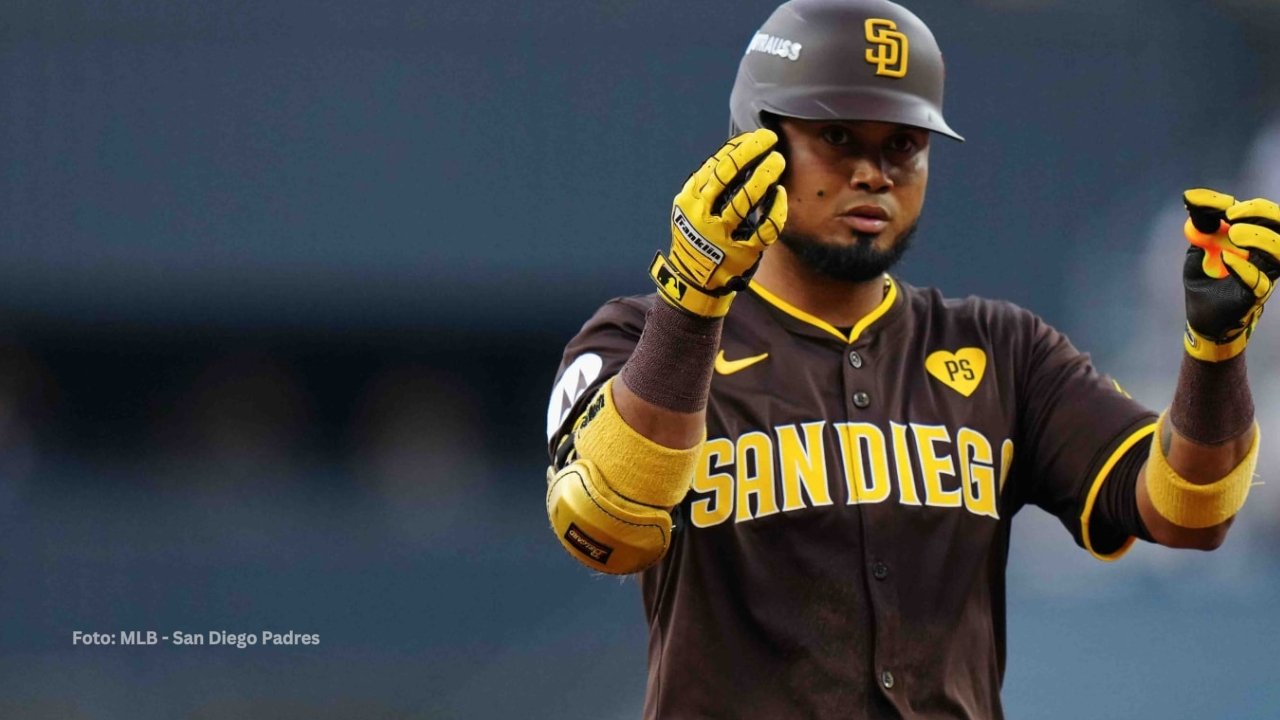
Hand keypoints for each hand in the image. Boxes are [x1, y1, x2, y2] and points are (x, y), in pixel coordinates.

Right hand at [649, 129, 787, 317]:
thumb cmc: (698, 236)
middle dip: (751, 152)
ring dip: (764, 175)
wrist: (692, 281)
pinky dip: (775, 208)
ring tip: (778, 161)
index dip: (739, 147)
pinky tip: (780, 194)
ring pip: (745, 199)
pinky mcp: (741, 253)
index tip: (756, 137)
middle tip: (770, 140)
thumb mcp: (691, 209)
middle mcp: (703, 216)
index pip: (715, 165)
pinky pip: (764, 227)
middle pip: (727, 174)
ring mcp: (722, 235)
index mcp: (689, 201)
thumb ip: (709, 187)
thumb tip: (741, 151)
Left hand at [1182, 188, 1279, 360]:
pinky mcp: (1255, 295)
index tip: (1216, 202)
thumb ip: (1201, 227)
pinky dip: (1245, 269)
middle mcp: (1264, 253)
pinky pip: (1260, 282)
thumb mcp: (1198, 249)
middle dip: (1260, 212)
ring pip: (1279, 251)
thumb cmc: (1206, 279)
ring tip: (1235, 233)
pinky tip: (1228, 260)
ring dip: (1260, 237)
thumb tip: (1191, 199)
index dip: (1242, 203)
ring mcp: (1264, 273)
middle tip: (1232, 213)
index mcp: (1254, 237)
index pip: (1260, 212)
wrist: (1202, 316)